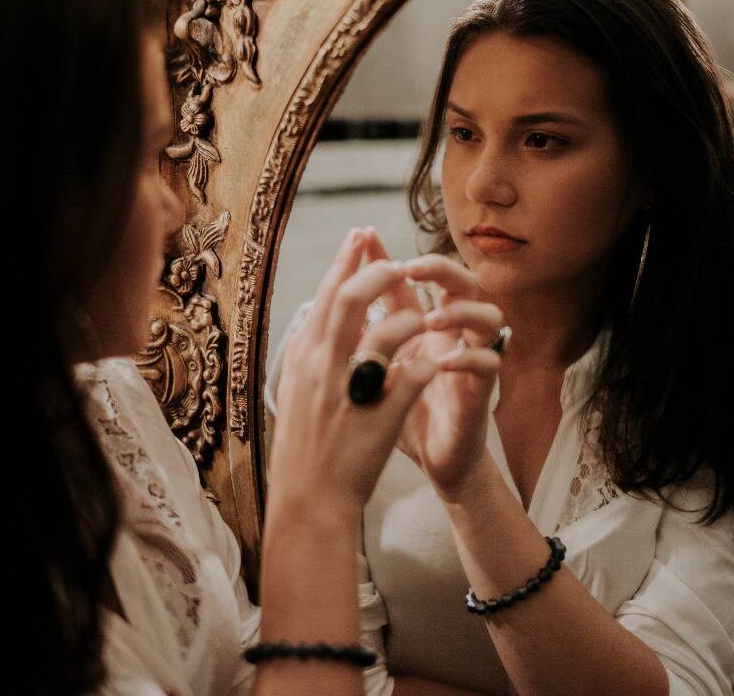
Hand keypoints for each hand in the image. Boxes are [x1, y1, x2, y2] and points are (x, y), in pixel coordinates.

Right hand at [269, 228, 437, 513]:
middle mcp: (322, 367)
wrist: (308, 499)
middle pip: (351, 300)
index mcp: (303, 357)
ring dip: (409, 317)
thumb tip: (317, 314)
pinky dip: (427, 362)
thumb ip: (309, 350)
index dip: (346, 261)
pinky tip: (438, 359)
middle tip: (399, 262)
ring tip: (423, 317)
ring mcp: (351, 391)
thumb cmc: (304, 445)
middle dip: (378, 273)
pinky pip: (412, 376)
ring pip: (385, 333)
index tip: (360, 235)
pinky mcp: (381, 416)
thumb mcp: (295, 388)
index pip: (325, 294)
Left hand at [362, 231, 503, 498]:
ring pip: (488, 317)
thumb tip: (326, 305)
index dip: (390, 257)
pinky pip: (488, 364)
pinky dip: (468, 358)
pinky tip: (443, 363)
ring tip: (430, 320)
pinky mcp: (481, 392)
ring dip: (460, 313)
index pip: (412, 281)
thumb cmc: (405, 414)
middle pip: (463, 283)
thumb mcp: (376, 371)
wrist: (432, 462)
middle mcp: (454, 335)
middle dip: (440, 269)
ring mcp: (472, 360)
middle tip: (411, 268)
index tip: (364, 236)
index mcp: (425, 326)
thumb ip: (362, 338)